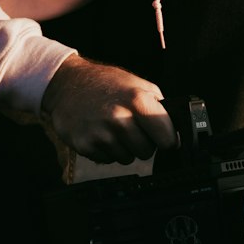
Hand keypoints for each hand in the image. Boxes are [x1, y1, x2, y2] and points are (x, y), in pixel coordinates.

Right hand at [40, 54, 176, 163]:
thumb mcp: (139, 85)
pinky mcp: (85, 145)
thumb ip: (159, 107)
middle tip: (131, 127)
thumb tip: (176, 132)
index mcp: (138, 101)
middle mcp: (120, 118)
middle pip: (146, 152)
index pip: (167, 138)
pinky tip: (100, 132)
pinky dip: (106, 150)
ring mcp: (101, 134)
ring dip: (123, 148)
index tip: (162, 137)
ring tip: (113, 128)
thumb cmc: (106, 83)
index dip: (166, 139)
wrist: (67, 84)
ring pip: (127, 158)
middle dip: (143, 143)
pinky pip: (107, 160)